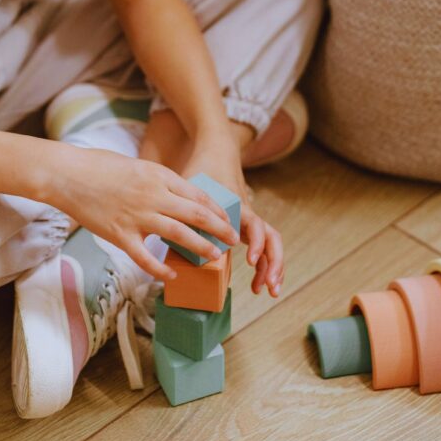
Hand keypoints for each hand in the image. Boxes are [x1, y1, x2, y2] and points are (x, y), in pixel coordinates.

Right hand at [46, 143, 238, 281]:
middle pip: (195, 214)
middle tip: (233, 240)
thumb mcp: (138, 165)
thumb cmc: (98, 166)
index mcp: (158, 175)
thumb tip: (177, 195)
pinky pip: (145, 257)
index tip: (228, 220)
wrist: (67, 174)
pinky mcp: (119, 235)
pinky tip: (171, 276)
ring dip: (200, 247)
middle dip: (218, 228)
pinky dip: (160, 269)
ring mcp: (136, 216)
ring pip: (178, 234)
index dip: (216, 209)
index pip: (197, 194)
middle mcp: (152, 195)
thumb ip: (158, 181)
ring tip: (214, 257)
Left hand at [181, 140, 284, 298]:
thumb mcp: (191, 186)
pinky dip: (263, 262)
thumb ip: (183, 208)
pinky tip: (258, 280)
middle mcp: (249, 214)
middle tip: (270, 287)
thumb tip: (166, 233)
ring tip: (269, 290)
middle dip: (274, 263)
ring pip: (271, 243)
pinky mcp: (246, 223)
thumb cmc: (203, 168)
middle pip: (273, 238)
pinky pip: (262, 244)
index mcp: (239, 206)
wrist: (217, 149)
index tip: (250, 261)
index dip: (257, 245)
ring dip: (274, 266)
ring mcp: (250, 219)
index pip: (258, 227)